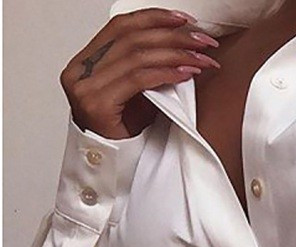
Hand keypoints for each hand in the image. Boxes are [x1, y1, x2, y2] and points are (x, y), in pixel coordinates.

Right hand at [59, 8, 220, 139]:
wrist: (109, 167)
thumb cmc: (121, 133)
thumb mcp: (134, 94)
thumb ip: (145, 69)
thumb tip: (181, 48)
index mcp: (84, 62)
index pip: (120, 27)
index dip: (153, 18)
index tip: (183, 20)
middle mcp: (80, 70)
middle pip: (132, 39)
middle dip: (172, 36)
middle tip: (202, 40)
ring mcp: (86, 87)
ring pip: (137, 57)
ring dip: (175, 54)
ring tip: (201, 58)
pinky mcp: (98, 104)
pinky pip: (138, 80)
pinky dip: (166, 73)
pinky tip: (186, 73)